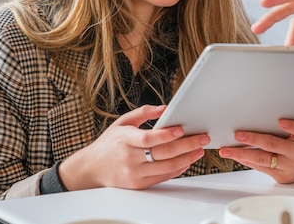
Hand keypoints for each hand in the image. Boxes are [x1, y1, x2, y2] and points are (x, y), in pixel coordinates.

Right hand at [58, 105, 209, 190]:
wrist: (91, 169)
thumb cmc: (109, 143)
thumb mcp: (121, 122)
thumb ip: (143, 113)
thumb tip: (164, 108)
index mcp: (124, 139)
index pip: (148, 138)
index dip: (166, 134)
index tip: (181, 129)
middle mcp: (129, 158)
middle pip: (162, 153)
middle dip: (186, 145)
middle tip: (202, 139)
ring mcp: (134, 173)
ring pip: (166, 167)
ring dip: (187, 158)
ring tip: (199, 150)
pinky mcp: (138, 184)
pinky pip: (162, 177)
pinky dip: (177, 169)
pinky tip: (187, 161)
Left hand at [218, 119, 293, 183]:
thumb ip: (288, 130)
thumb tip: (260, 120)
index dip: (291, 126)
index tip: (280, 121)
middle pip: (273, 144)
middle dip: (253, 139)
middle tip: (237, 135)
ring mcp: (288, 167)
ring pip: (262, 159)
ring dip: (241, 154)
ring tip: (227, 150)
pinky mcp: (280, 177)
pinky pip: (260, 167)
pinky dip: (246, 160)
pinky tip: (236, 156)